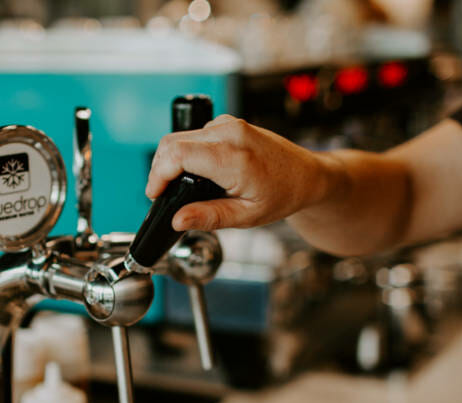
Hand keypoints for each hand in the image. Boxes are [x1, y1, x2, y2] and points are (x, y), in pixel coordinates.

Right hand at [145, 115, 332, 231]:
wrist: (306, 175)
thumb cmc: (283, 194)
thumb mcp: (247, 216)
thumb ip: (209, 217)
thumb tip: (177, 220)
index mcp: (233, 157)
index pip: (177, 154)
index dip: (158, 175)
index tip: (155, 195)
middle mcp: (229, 133)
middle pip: (172, 143)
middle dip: (159, 170)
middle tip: (162, 195)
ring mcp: (228, 124)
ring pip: (180, 137)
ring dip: (170, 161)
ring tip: (178, 188)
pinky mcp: (227, 123)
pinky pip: (194, 135)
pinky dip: (185, 154)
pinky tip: (195, 174)